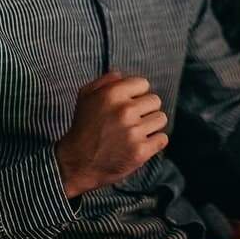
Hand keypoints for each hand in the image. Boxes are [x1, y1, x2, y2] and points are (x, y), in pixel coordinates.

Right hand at [55, 72, 167, 198]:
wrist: (76, 163)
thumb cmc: (83, 127)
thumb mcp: (86, 96)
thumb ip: (105, 81)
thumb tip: (123, 75)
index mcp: (112, 94)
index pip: (143, 84)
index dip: (136, 94)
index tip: (128, 104)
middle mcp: (125, 110)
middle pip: (155, 101)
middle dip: (145, 109)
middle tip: (132, 120)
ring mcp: (134, 132)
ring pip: (161, 119)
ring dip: (151, 125)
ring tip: (136, 132)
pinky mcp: (140, 151)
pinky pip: (162, 138)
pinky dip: (154, 142)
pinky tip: (141, 143)